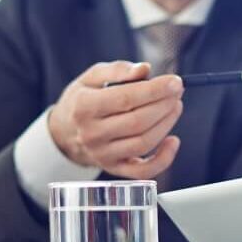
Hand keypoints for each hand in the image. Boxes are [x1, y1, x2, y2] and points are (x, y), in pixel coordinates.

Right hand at [48, 61, 183, 178]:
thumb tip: (145, 69)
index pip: (126, 99)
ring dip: (167, 124)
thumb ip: (118, 70)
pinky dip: (164, 159)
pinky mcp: (114, 169)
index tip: (175, 81)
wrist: (64, 132)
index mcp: (84, 107)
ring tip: (175, 106)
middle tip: (177, 91)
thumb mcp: (91, 78)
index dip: (155, 90)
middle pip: (138, 121)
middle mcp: (92, 134)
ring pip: (144, 143)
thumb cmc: (82, 100)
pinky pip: (143, 172)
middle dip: (164, 104)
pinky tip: (173, 141)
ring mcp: (103, 155)